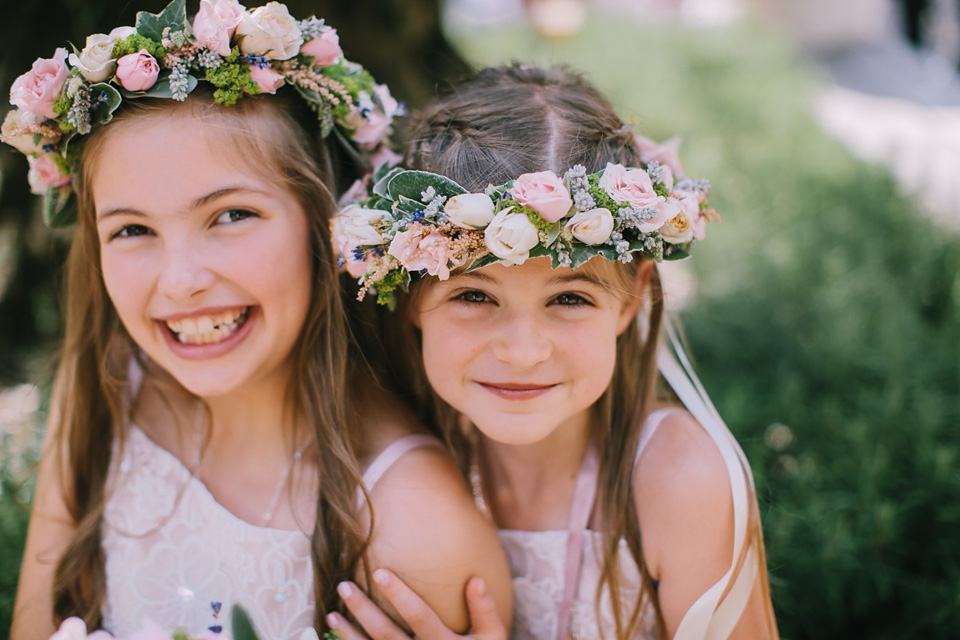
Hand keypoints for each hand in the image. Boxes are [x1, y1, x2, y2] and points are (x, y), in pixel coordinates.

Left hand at [328, 569, 506, 639]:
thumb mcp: (494, 638)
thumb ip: (485, 610)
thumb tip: (474, 579)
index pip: (419, 616)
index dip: (399, 595)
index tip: (379, 572)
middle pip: (386, 634)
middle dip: (363, 610)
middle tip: (344, 586)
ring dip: (349, 634)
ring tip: (331, 613)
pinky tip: (335, 637)